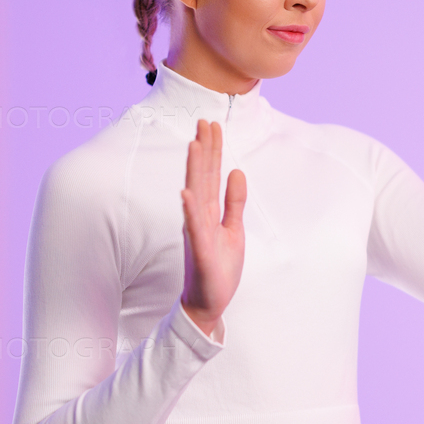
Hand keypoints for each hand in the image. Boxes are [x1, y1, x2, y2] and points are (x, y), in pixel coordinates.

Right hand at [179, 120, 246, 336]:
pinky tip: (186, 192)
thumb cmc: (219, 267)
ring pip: (196, 196)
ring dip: (194, 171)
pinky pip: (194, 227)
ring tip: (194, 145)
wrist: (209, 302)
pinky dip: (189, 210)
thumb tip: (237, 173)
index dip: (212, 150)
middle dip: (204, 150)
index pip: (210, 175)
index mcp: (208, 212)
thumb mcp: (233, 230)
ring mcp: (197, 232)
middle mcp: (199, 217)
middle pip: (202, 177)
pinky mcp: (200, 250)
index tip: (212, 124)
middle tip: (204, 121)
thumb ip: (234, 203)